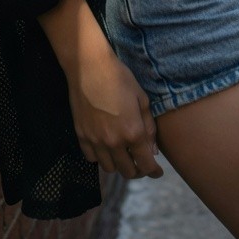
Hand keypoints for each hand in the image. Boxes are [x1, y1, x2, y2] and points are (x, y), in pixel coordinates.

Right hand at [67, 50, 164, 179]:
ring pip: (109, 168)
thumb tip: (152, 151)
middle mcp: (114, 142)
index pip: (146, 164)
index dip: (154, 171)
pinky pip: (91, 158)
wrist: (89, 67)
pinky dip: (100, 157)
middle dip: (137, 170)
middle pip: (127, 171)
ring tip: (122, 154)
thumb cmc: (120, 78)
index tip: (157, 172)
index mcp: (133, 132)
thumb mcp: (142, 99)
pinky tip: (104, 146)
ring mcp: (95, 141)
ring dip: (118, 164)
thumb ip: (149, 128)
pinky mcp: (81, 136)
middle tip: (140, 162)